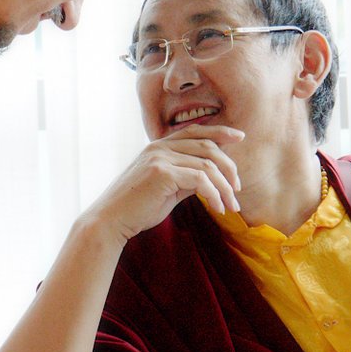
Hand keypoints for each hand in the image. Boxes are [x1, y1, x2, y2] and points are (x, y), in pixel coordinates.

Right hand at [86, 124, 243, 244]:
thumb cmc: (136, 208)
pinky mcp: (162, 173)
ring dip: (225, 187)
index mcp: (159, 146)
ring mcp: (160, 158)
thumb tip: (211, 179)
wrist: (110, 220)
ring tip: (231, 206)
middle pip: (207, 146)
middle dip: (229, 167)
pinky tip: (217, 208)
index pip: (195, 131)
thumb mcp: (167, 188)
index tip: (240, 137)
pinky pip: (200, 180)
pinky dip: (214, 195)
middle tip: (237, 190)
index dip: (220, 131)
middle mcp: (160, 147)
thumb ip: (186, 178)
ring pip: (207, 165)